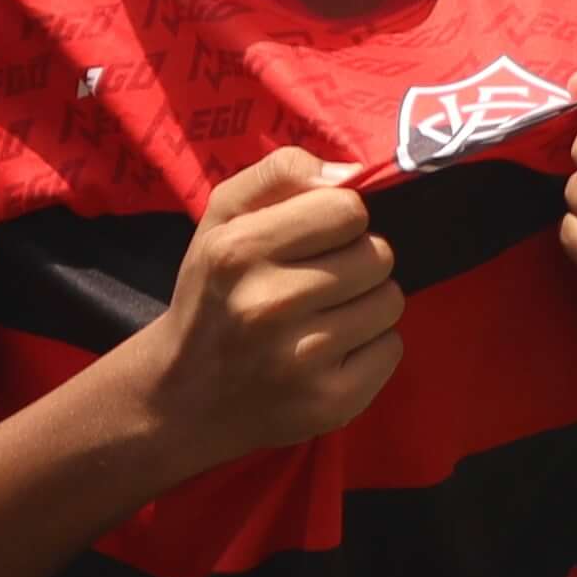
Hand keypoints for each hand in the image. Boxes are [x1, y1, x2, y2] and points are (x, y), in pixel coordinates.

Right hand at [136, 147, 403, 462]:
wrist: (184, 398)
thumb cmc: (213, 294)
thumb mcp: (222, 219)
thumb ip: (280, 173)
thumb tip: (350, 174)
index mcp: (240, 251)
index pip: (348, 210)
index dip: (340, 221)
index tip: (318, 240)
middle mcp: (270, 305)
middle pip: (378, 256)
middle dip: (357, 263)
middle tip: (321, 283)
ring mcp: (303, 359)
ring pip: (390, 302)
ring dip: (366, 305)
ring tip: (325, 318)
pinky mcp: (331, 402)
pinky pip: (392, 349)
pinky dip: (370, 349)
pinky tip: (330, 355)